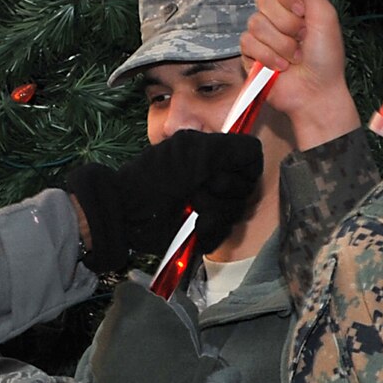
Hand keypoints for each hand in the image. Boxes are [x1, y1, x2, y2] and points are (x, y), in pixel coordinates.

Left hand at [64, 130, 263, 271]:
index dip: (242, 170)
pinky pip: (223, 233)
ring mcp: (210, 204)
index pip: (250, 160)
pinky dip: (209, 232)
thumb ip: (229, 148)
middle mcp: (214, 177)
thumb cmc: (155, 177)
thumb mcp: (192, 152)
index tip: (220, 175)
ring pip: (236, 213)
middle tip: (197, 192)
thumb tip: (255, 153)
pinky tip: (193, 228)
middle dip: (223, 194)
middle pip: (246, 189)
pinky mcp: (203, 229)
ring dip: (214, 213)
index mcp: (212, 154)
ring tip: (191, 209)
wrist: (127, 213)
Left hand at [89, 279, 220, 382]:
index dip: (137, 299)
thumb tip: (136, 276)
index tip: (145, 308)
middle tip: (148, 335)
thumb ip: (158, 290)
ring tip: (143, 355)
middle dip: (128, 320)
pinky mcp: (99, 366)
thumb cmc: (185, 351)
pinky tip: (133, 368)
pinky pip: (103, 357)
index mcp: (133, 302)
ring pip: (108, 335)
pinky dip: (114, 361)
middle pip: (115, 313)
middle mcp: (113, 320)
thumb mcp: (182, 312)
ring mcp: (104, 344)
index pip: (126, 290)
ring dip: (120, 341)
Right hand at [241, 0, 361, 150]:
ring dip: (280, 44)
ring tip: (294, 56)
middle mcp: (277, 16)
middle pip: (263, 0)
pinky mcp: (250, 54)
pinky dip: (268, 57)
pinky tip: (281, 67)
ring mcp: (262, 35)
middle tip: (302, 38)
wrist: (316, 93)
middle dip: (286, 23)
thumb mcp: (324, 15)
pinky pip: (247, 43)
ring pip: (255, 23)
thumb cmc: (326, 58)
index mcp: (295, 3)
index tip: (303, 12)